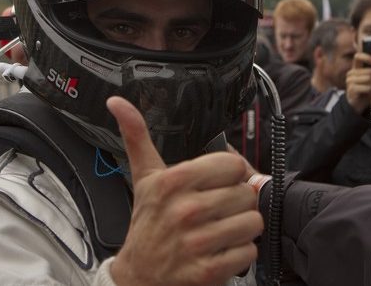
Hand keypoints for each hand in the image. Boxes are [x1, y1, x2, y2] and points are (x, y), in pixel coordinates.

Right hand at [107, 96, 262, 285]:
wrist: (138, 276)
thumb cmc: (147, 224)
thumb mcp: (144, 177)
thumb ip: (136, 136)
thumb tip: (117, 102)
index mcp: (173, 181)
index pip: (234, 164)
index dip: (231, 174)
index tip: (218, 184)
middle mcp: (185, 210)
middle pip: (247, 193)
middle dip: (237, 203)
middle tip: (218, 211)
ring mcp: (197, 242)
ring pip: (253, 222)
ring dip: (242, 229)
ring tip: (221, 230)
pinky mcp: (208, 270)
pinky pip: (249, 251)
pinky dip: (240, 253)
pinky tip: (220, 251)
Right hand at [346, 52, 370, 113]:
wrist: (357, 105)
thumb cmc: (366, 91)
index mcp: (355, 69)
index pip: (358, 56)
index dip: (368, 58)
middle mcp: (351, 73)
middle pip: (369, 71)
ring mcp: (350, 81)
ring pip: (369, 78)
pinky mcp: (352, 89)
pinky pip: (367, 87)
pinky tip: (370, 93)